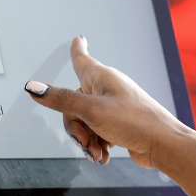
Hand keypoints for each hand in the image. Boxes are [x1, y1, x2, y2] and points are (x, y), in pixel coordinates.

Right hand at [25, 37, 188, 168]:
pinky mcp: (119, 124)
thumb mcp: (90, 111)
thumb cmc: (134, 122)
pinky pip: (97, 133)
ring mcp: (114, 107)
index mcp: (102, 77)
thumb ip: (60, 100)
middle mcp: (107, 89)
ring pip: (84, 122)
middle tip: (87, 141)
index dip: (77, 50)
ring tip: (99, 152)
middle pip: (73, 105)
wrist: (163, 145)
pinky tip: (104, 156)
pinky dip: (97, 146)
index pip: (82, 59)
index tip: (78, 39)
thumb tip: (32, 87)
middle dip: (76, 128)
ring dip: (87, 141)